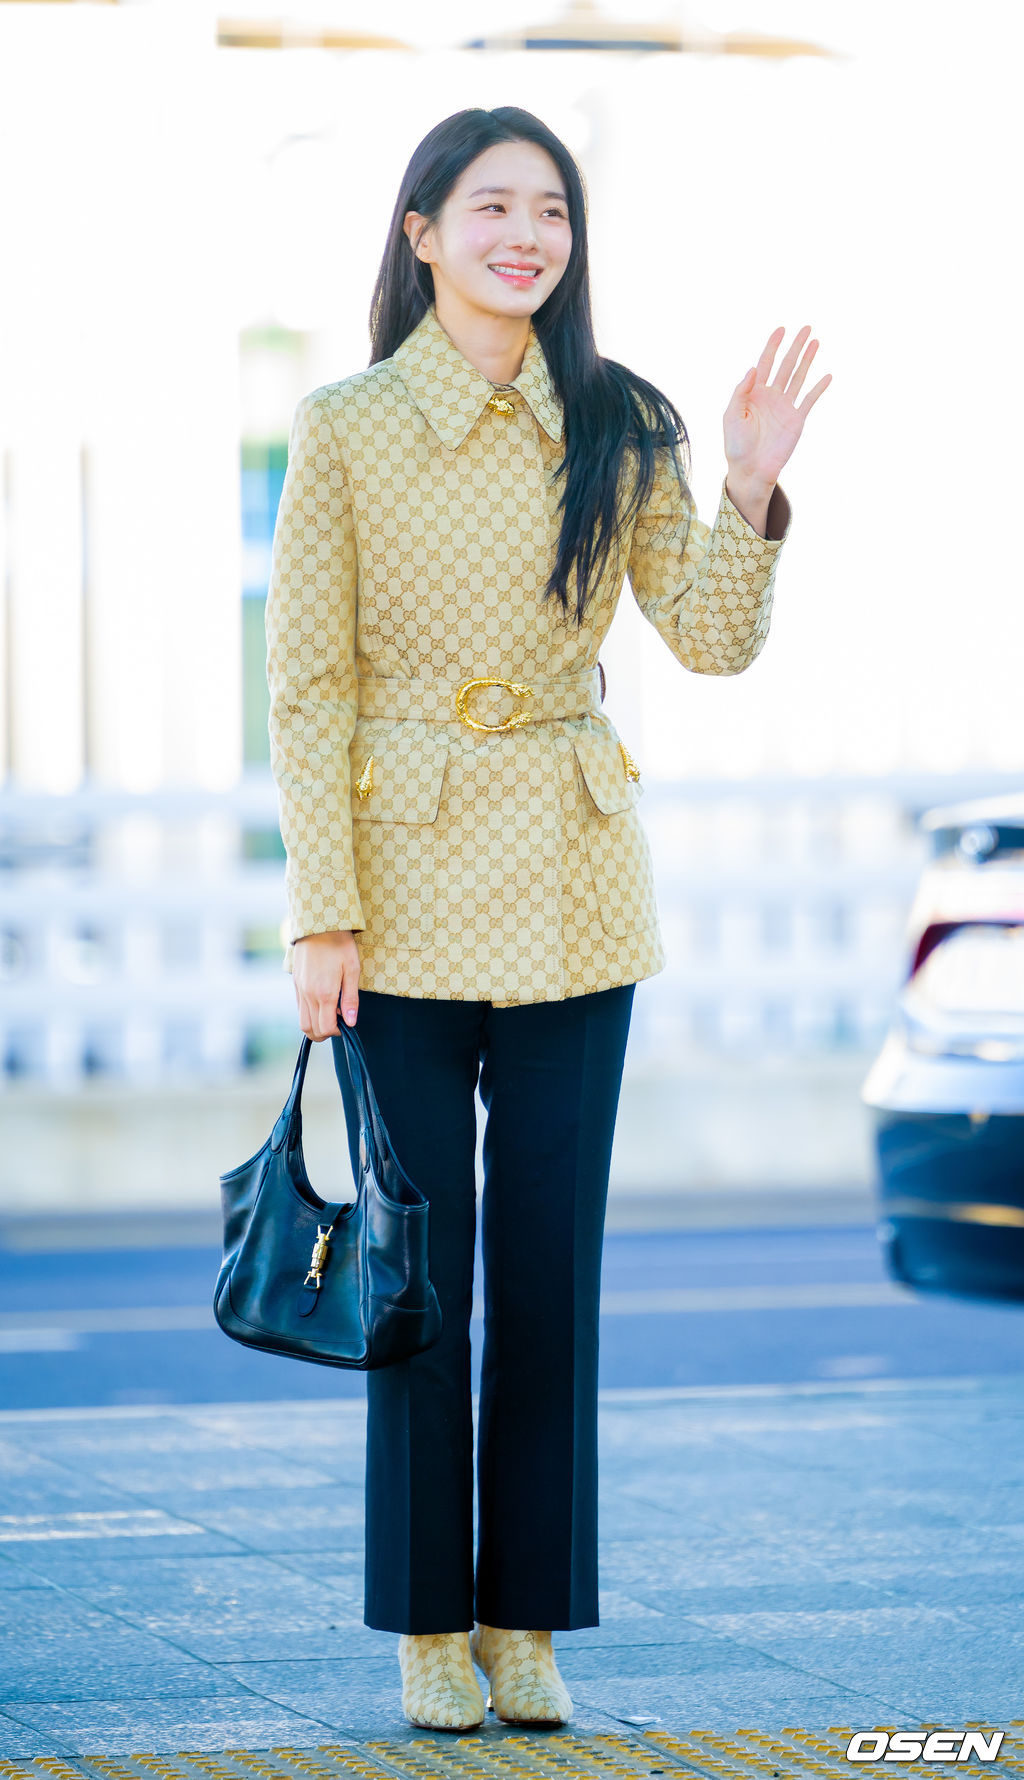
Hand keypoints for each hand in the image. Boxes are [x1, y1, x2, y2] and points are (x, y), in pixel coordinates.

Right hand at [292, 930, 359, 1039]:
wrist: (317, 925)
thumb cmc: (339, 945)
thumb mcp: (352, 969)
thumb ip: (350, 998)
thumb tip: (351, 1022)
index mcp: (324, 993)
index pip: (326, 1027)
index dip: (337, 1032)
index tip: (346, 1025)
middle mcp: (308, 995)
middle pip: (311, 1030)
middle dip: (325, 1034)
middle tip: (338, 1024)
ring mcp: (300, 990)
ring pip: (302, 1022)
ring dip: (315, 1026)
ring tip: (330, 1016)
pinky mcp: (295, 984)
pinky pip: (299, 1008)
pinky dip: (308, 1014)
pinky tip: (321, 1004)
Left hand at [723, 325, 831, 492]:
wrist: (751, 469)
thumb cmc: (736, 445)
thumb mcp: (732, 416)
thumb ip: (741, 392)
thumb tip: (753, 369)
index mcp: (754, 392)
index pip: (765, 363)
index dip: (773, 346)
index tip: (781, 330)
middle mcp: (771, 396)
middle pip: (786, 365)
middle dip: (795, 346)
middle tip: (806, 328)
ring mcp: (785, 407)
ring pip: (799, 377)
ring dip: (807, 360)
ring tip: (815, 342)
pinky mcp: (797, 420)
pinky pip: (810, 400)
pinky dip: (818, 388)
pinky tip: (827, 375)